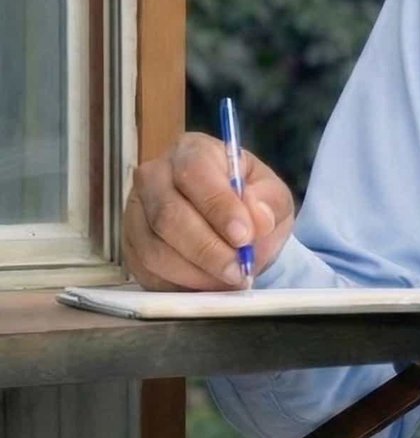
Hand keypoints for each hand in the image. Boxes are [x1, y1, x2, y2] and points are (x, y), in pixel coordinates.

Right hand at [123, 132, 294, 289]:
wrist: (232, 223)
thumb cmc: (251, 200)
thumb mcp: (272, 194)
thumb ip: (268, 202)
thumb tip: (257, 220)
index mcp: (192, 151)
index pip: (195, 172)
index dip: (218, 206)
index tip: (244, 236)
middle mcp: (154, 176)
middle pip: (168, 214)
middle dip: (207, 249)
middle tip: (238, 270)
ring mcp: (135, 212)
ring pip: (154, 249)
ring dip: (195, 272)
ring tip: (229, 281)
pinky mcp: (130, 246)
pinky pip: (146, 272)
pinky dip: (180, 284)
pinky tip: (208, 285)